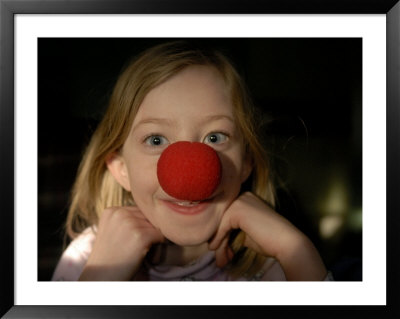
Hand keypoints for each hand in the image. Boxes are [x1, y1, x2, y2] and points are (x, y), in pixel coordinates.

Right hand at [79, 206, 164, 280]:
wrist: (101, 278)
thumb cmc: (110, 256)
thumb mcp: (112, 230)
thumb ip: (127, 218)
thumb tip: (152, 211)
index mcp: (112, 211)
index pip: (138, 210)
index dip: (140, 225)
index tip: (131, 238)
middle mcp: (120, 213)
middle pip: (148, 216)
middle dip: (148, 229)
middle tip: (136, 245)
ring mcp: (130, 224)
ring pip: (155, 225)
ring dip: (153, 237)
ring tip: (138, 249)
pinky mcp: (140, 236)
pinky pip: (160, 235)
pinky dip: (158, 244)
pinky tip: (145, 252)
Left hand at [209, 192, 326, 280]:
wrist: (286, 243)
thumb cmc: (269, 241)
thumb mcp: (245, 234)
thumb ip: (231, 232)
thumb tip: (215, 241)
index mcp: (245, 198)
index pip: (226, 217)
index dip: (221, 235)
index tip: (221, 251)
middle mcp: (242, 196)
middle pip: (222, 219)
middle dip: (220, 240)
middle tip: (220, 258)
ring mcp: (240, 201)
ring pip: (220, 224)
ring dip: (220, 243)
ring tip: (220, 260)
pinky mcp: (238, 210)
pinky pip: (222, 226)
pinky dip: (219, 239)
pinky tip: (217, 250)